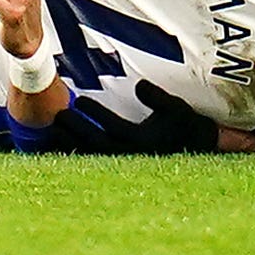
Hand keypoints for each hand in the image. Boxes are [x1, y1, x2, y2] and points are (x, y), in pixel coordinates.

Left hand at [44, 82, 219, 155]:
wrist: (200, 151)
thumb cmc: (187, 126)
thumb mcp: (177, 109)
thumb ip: (157, 98)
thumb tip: (138, 85)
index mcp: (143, 142)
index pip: (114, 127)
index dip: (97, 115)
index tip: (81, 101)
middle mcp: (131, 156)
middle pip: (97, 144)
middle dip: (76, 130)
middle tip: (59, 115)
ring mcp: (125, 165)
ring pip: (92, 157)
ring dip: (72, 145)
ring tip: (54, 130)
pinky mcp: (122, 169)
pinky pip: (93, 164)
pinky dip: (77, 156)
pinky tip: (62, 146)